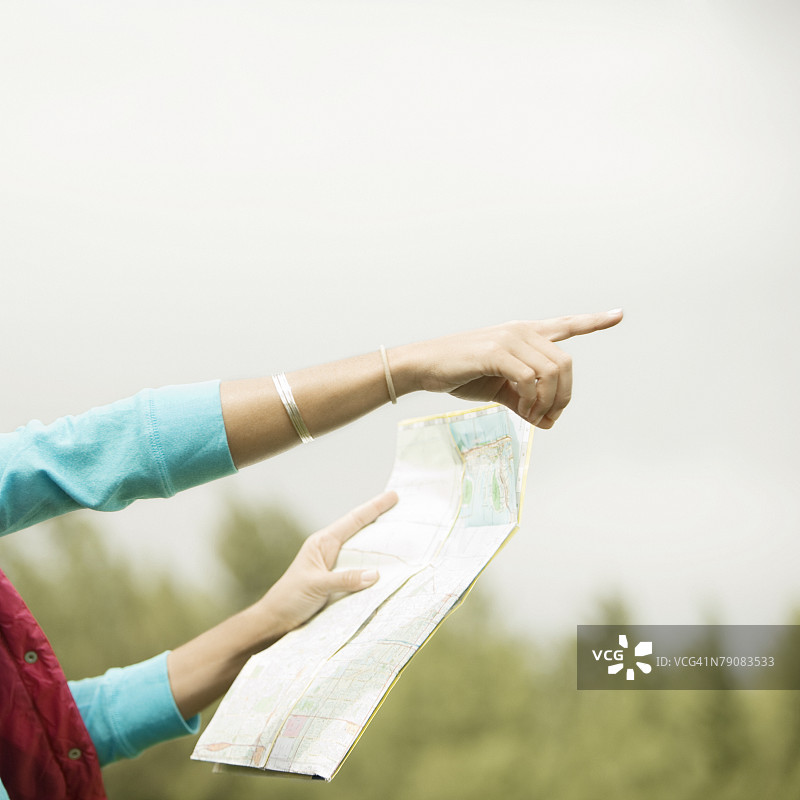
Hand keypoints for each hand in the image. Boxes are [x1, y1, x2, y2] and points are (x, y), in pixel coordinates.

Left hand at [252, 490, 398, 635]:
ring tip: (403, 539)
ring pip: (362, 552)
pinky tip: (388, 570)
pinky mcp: (338, 583)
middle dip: (381, 521)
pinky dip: (374, 568)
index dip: (374, 507)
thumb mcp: (316, 585)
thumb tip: (375, 574)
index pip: (353, 521)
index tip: (393, 496)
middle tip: (404, 512)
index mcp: (322, 543)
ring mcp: (335, 566)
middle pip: (360, 532)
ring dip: (380, 547)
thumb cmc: (289, 598)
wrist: (275, 621)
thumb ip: (344, 579)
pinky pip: (361, 571)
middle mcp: (330, 551)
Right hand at [392, 310, 622, 427]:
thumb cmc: (462, 374)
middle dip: (564, 396)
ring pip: (551, 372)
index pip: (566, 325)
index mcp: (525, 334)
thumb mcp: (500, 388)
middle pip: (565, 363)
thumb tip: (548, 421)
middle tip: (548, 418)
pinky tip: (523, 412)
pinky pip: (530, 379)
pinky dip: (532, 401)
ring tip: (533, 417)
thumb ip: (526, 400)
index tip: (618, 315)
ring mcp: (509, 339)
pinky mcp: (496, 352)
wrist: (425, 367)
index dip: (594, 321)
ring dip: (548, 402)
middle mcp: (521, 331)